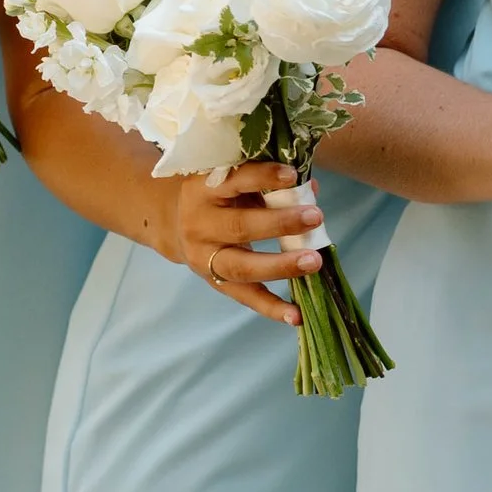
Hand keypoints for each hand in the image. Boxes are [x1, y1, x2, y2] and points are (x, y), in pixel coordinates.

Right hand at [169, 162, 326, 325]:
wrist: (176, 223)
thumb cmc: (219, 194)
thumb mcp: (234, 180)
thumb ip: (269, 183)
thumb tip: (310, 188)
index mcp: (203, 189)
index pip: (234, 180)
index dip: (262, 177)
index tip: (292, 175)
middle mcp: (199, 224)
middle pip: (239, 227)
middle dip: (280, 223)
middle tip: (315, 217)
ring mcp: (204, 258)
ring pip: (242, 266)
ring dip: (280, 266)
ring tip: (314, 262)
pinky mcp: (214, 282)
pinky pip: (245, 297)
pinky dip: (272, 308)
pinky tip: (297, 316)